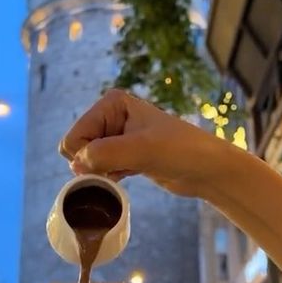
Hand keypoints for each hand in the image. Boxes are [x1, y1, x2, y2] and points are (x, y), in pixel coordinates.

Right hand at [60, 89, 219, 197]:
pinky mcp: (123, 156)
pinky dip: (105, 178)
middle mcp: (110, 116)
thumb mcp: (141, 149)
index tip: (110, 165)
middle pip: (75, 148)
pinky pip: (98, 169)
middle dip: (89, 164)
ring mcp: (116, 137)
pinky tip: (123, 179)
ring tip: (122, 175)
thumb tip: (76, 165)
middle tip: (116, 170)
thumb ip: (105, 153)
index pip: (74, 136)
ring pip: (85, 160)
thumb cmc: (180, 151)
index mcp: (111, 103)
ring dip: (98, 173)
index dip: (86, 156)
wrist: (207, 169)